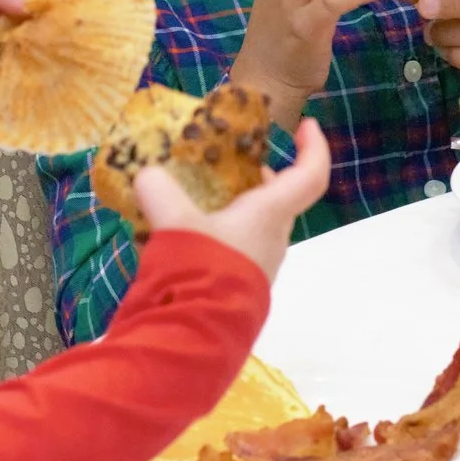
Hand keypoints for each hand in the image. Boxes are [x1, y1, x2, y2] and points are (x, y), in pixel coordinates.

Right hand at [135, 118, 330, 280]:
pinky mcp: (238, 284)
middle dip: (257, 174)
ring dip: (234, 204)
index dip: (313, 146)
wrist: (196, 335)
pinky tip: (184, 230)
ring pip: (255, 223)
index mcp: (270, 214)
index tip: (305, 125)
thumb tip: (146, 174)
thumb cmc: (200, 269)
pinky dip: (219, 229)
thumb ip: (158, 190)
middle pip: (277, 197)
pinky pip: (236, 245)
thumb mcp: (174, 222)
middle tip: (228, 159)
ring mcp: (258, 264)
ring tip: (196, 192)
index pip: (311, 174)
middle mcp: (273, 238)